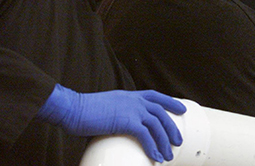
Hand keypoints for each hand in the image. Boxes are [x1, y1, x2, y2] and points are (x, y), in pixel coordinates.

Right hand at [37, 84, 185, 162]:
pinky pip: (145, 135)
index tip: (182, 110)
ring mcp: (132, 109)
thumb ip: (119, 113)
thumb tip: (122, 126)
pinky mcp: (126, 121)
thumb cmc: (84, 110)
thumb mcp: (108, 106)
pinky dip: (152, 147)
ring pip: (157, 126)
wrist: (72, 108)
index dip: (171, 102)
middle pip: (161, 113)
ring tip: (167, 156)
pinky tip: (155, 157)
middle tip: (178, 142)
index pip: (156, 96)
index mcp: (130, 96)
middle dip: (171, 128)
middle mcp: (134, 100)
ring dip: (163, 143)